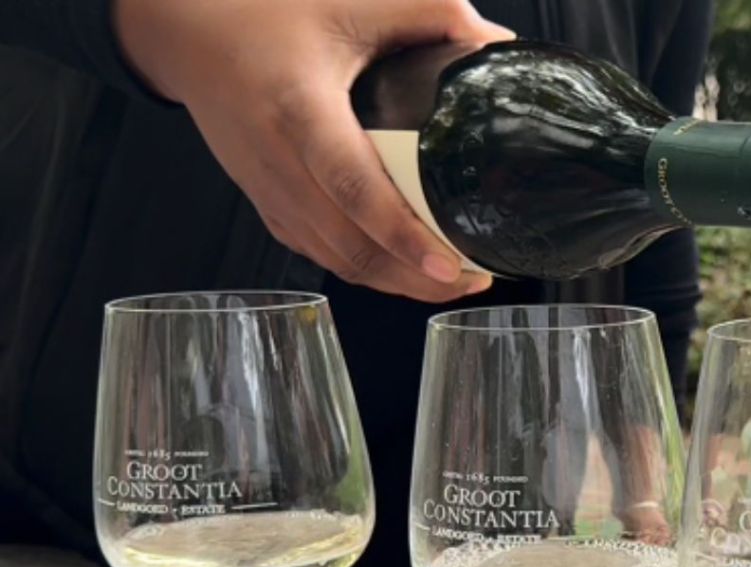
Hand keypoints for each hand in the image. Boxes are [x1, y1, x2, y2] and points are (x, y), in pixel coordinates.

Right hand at [113, 0, 513, 300]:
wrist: (188, 33)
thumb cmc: (262, 14)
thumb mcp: (348, 0)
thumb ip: (427, 13)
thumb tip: (492, 43)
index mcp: (302, 114)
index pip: (357, 192)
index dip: (405, 238)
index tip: (450, 266)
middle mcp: (282, 167)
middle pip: (353, 248)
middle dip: (415, 280)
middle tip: (469, 280)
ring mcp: (273, 195)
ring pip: (339, 262)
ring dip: (394, 283)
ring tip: (448, 282)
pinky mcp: (270, 207)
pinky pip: (321, 254)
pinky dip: (365, 270)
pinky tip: (401, 271)